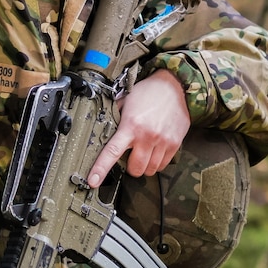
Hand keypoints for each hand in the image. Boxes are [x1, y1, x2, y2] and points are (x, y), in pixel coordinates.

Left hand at [87, 69, 190, 187]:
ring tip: (143, 150)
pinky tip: (154, 150)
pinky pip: (163, 165)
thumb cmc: (148, 92)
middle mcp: (147, 136)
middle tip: (130, 155)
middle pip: (135, 169)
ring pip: (150, 170)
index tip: (92, 181)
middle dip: (130, 167)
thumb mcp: (125, 100)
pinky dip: (156, 163)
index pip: (112, 152)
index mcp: (130, 126)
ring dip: (144, 165)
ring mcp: (163, 142)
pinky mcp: (175, 144)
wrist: (174, 87)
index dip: (101, 169)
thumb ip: (114, 116)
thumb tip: (99, 127)